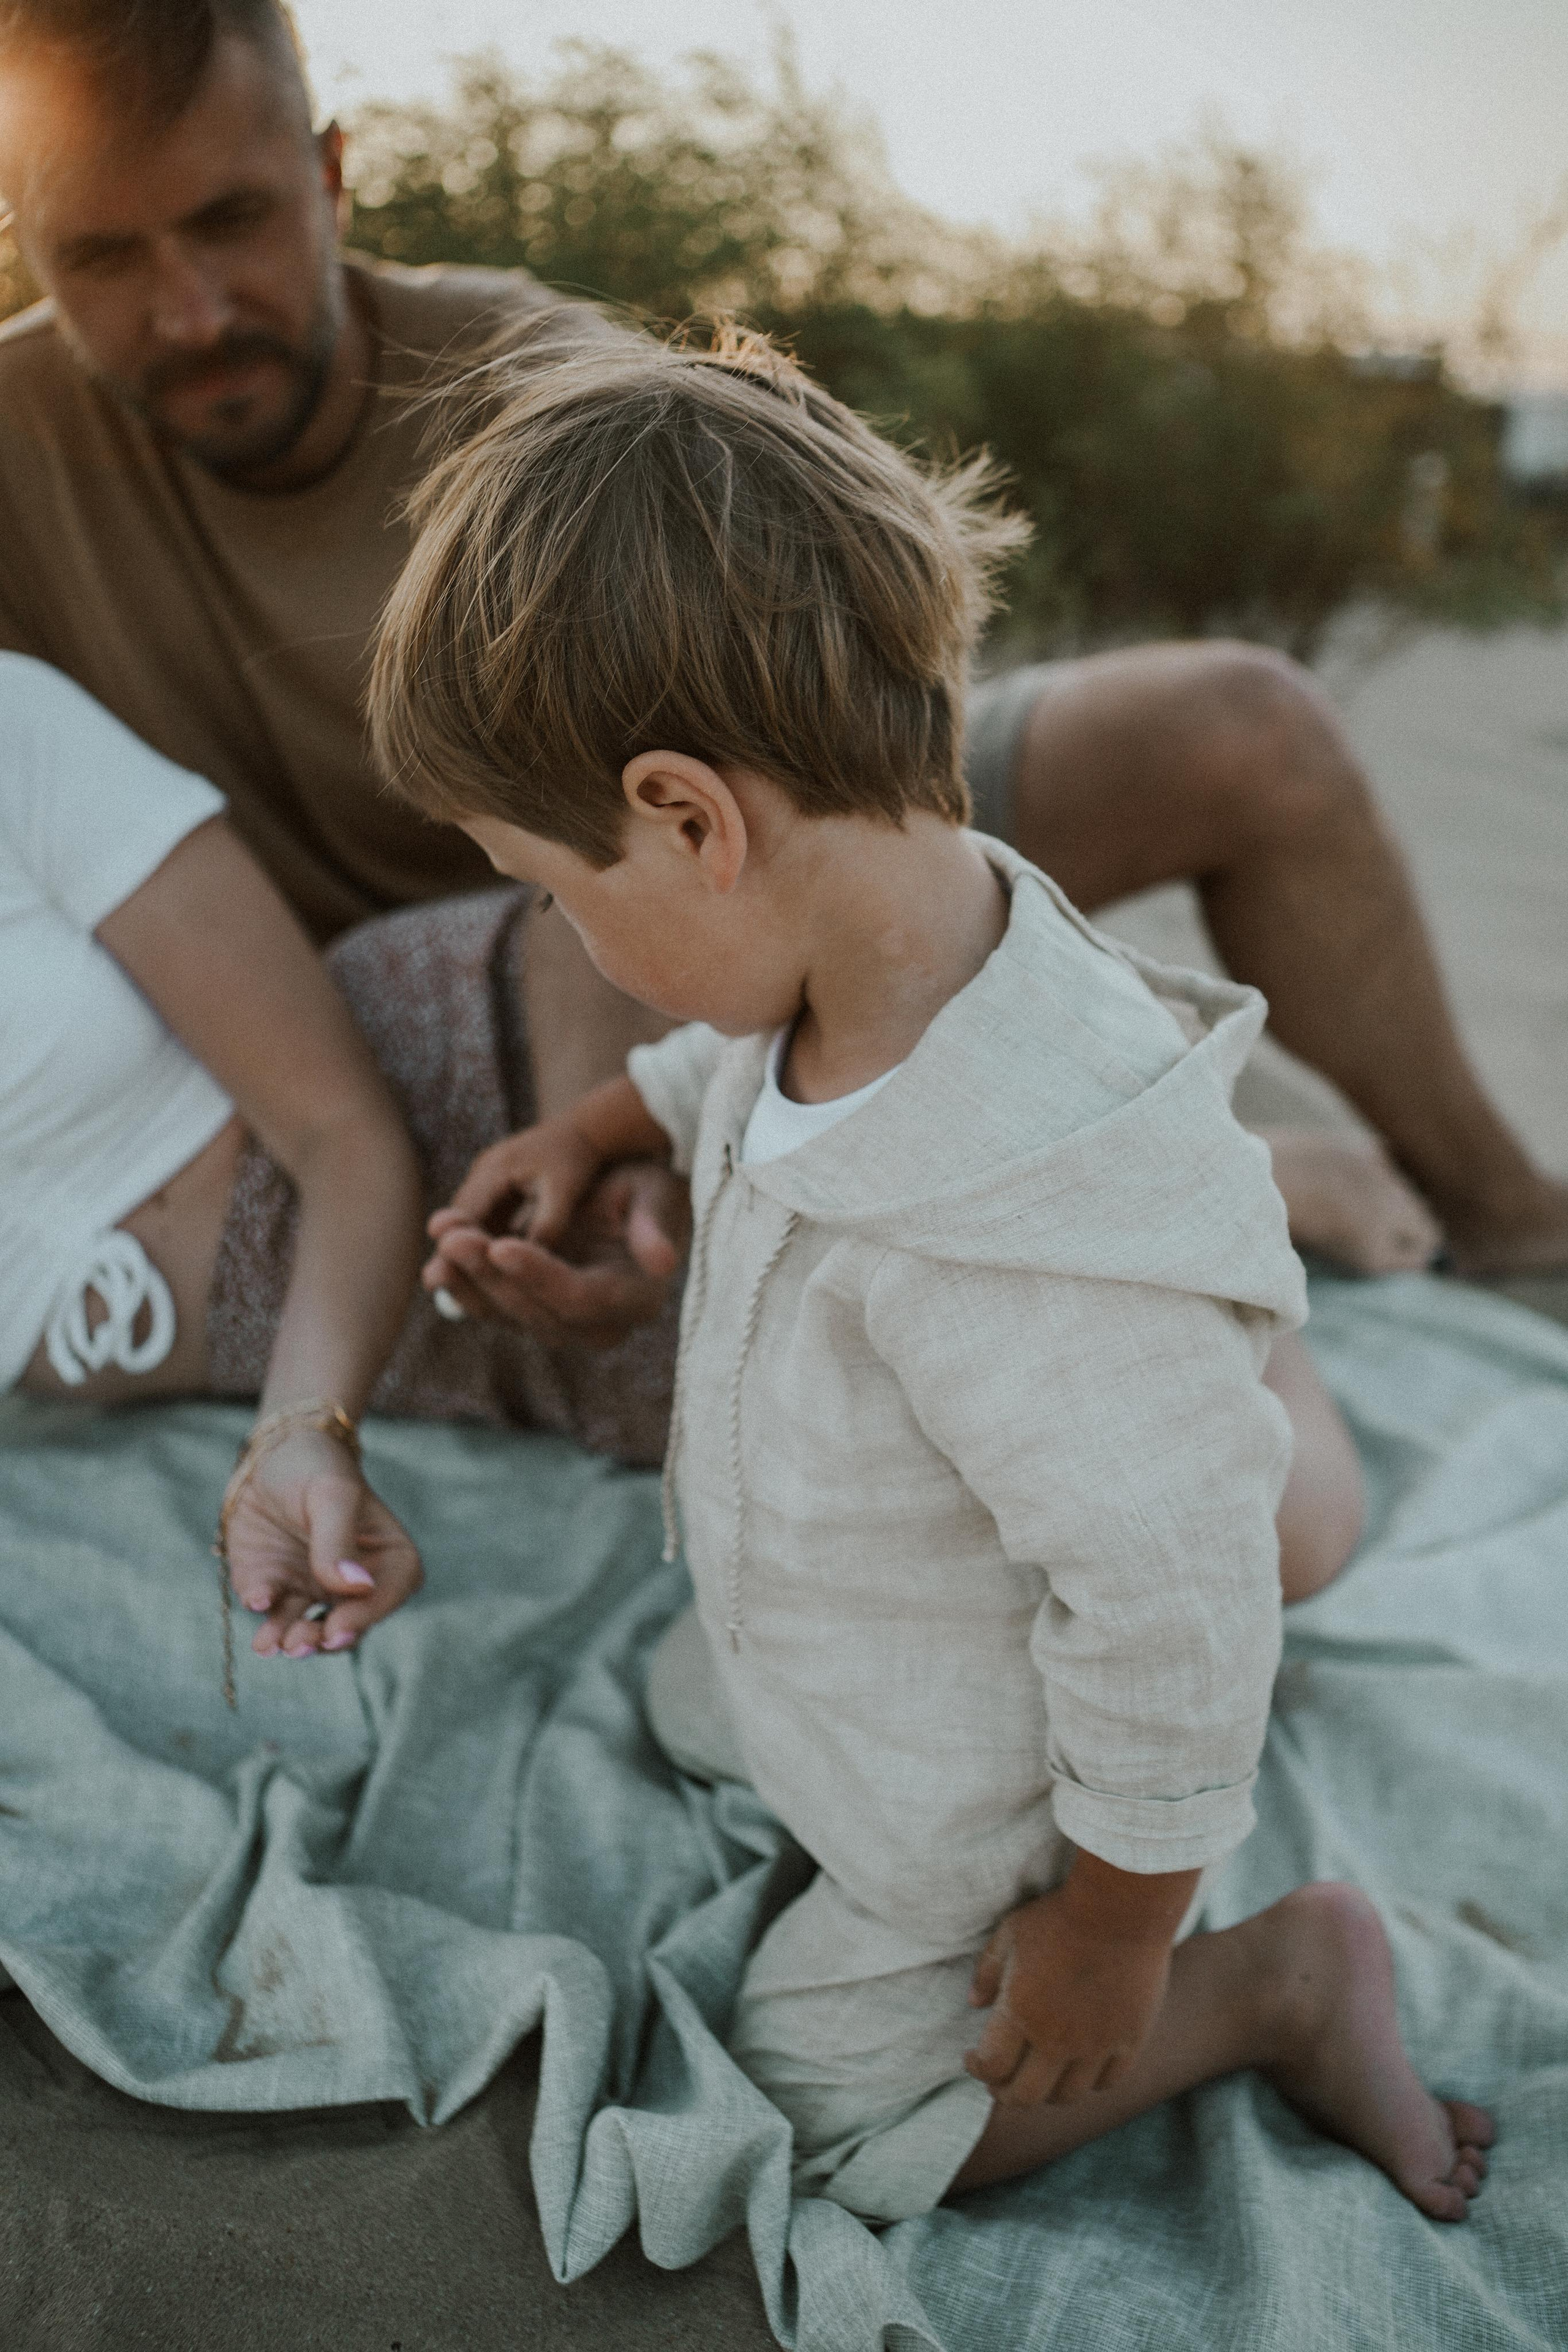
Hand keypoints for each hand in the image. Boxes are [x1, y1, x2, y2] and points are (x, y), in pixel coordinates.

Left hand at [222, 1428, 422, 1658]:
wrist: (269, 1454)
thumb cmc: (316, 1466)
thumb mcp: (331, 1494)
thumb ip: (338, 1539)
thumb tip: (355, 1587)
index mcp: (386, 1556)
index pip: (387, 1595)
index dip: (365, 1616)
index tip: (337, 1626)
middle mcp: (351, 1582)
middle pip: (346, 1626)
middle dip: (322, 1640)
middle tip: (299, 1642)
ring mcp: (311, 1587)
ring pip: (306, 1627)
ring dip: (290, 1639)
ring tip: (270, 1644)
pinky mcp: (275, 1586)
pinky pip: (268, 1607)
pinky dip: (262, 1609)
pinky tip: (257, 1597)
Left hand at [423, 1159, 689, 1346]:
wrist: (632, 1206)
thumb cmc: (650, 1194)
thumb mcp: (658, 1197)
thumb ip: (656, 1227)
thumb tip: (664, 1261)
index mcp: (634, 1301)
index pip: (578, 1296)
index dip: (538, 1275)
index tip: (501, 1245)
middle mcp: (599, 1327)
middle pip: (535, 1311)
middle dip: (489, 1273)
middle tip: (453, 1234)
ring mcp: (564, 1327)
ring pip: (508, 1313)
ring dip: (468, 1278)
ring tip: (441, 1236)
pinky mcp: (536, 1316)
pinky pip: (495, 1308)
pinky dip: (465, 1285)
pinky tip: (437, 1258)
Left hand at [964, 1882, 1172, 2106]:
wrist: (1120, 1909)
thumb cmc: (1060, 1916)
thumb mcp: (1010, 1934)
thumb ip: (988, 1972)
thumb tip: (974, 2003)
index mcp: (1021, 2013)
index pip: (992, 2067)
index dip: (977, 2069)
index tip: (972, 2058)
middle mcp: (1057, 2039)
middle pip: (1026, 2095)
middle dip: (1005, 2093)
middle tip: (1000, 2082)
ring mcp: (1096, 2045)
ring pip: (1067, 2096)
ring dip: (1048, 2093)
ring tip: (1041, 2077)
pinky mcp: (1130, 2040)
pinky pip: (1108, 2082)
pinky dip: (1091, 2083)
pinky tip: (1082, 2068)